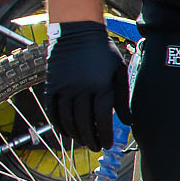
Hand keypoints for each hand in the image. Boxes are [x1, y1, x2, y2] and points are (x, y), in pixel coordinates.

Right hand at [45, 22, 126, 150]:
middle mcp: (80, 88)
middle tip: (96, 147)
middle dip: (91, 139)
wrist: (77, 32)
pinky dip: (59, 125)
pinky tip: (67, 132)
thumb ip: (122, 97)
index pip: (102, 118)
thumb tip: (128, 122)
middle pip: (84, 122)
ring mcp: (64, 87)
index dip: (105, 134)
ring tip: (84, 142)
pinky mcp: (51, 86)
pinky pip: (53, 111)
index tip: (108, 144)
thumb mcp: (118, 71)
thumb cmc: (102, 51)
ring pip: (67, 120)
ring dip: (75, 135)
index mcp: (100, 86)